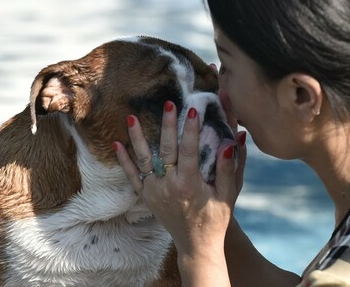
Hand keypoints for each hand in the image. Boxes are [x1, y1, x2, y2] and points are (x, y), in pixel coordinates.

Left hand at [114, 102, 239, 256]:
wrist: (197, 246)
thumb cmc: (216, 219)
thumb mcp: (227, 195)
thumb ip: (228, 168)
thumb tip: (232, 142)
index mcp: (190, 185)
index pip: (190, 151)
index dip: (191, 130)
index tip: (191, 110)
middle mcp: (169, 186)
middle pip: (166, 150)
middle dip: (167, 125)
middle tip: (168, 103)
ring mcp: (155, 192)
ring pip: (144, 160)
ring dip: (138, 138)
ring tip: (131, 117)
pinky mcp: (147, 197)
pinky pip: (132, 176)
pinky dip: (124, 160)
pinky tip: (117, 143)